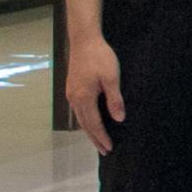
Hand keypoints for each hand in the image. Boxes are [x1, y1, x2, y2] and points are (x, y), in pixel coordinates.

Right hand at [64, 30, 123, 150]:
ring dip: (89, 131)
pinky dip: (85, 120)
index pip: (94, 124)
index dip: (101, 137)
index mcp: (84, 98)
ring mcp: (71, 93)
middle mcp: (74, 99)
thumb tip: (119, 119)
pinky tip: (90, 121)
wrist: (84, 40)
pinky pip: (79, 110)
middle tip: (104, 151)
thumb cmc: (100, 57)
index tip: (109, 148)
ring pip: (80, 118)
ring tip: (98, 140)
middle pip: (85, 125)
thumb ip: (115, 99)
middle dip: (94, 138)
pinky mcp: (72, 88)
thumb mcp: (112, 78)